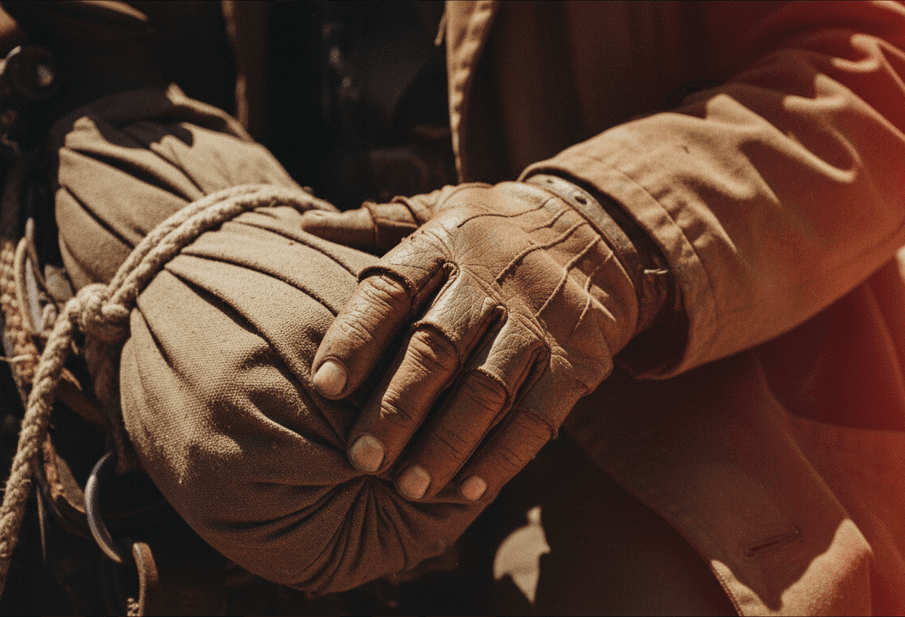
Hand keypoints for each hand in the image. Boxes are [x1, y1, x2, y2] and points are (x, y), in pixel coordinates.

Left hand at [309, 179, 642, 501]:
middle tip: (363, 459)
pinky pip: (538, 414)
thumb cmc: (494, 232)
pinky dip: (504, 454)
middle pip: (436, 348)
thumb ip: (377, 225)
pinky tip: (471, 487)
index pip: (391, 292)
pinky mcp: (577, 358)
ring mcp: (537, 322)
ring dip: (447, 443)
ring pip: (486, 389)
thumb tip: (308, 225)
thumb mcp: (439, 210)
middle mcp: (488, 281)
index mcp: (443, 246)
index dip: (357, 338)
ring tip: (410, 486)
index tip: (324, 386)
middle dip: (397, 408)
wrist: (596, 229)